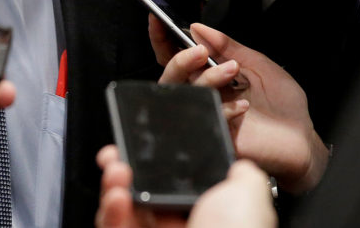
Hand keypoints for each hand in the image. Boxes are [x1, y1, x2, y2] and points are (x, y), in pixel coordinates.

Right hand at [94, 145, 273, 227]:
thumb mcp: (249, 193)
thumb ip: (242, 175)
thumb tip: (238, 165)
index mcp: (205, 213)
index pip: (169, 182)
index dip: (153, 162)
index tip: (140, 145)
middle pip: (138, 192)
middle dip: (124, 168)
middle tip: (118, 157)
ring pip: (119, 209)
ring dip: (113, 185)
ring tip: (117, 172)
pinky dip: (110, 211)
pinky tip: (117, 197)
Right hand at [156, 21, 327, 193]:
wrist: (303, 141)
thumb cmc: (283, 105)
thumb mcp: (257, 64)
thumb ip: (228, 45)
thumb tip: (196, 27)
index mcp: (210, 75)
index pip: (176, 55)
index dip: (162, 38)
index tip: (157, 18)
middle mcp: (204, 94)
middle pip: (170, 76)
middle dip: (180, 60)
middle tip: (201, 51)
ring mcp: (208, 115)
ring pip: (185, 95)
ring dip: (207, 79)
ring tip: (233, 70)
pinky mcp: (216, 136)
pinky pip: (206, 119)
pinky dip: (225, 108)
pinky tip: (243, 106)